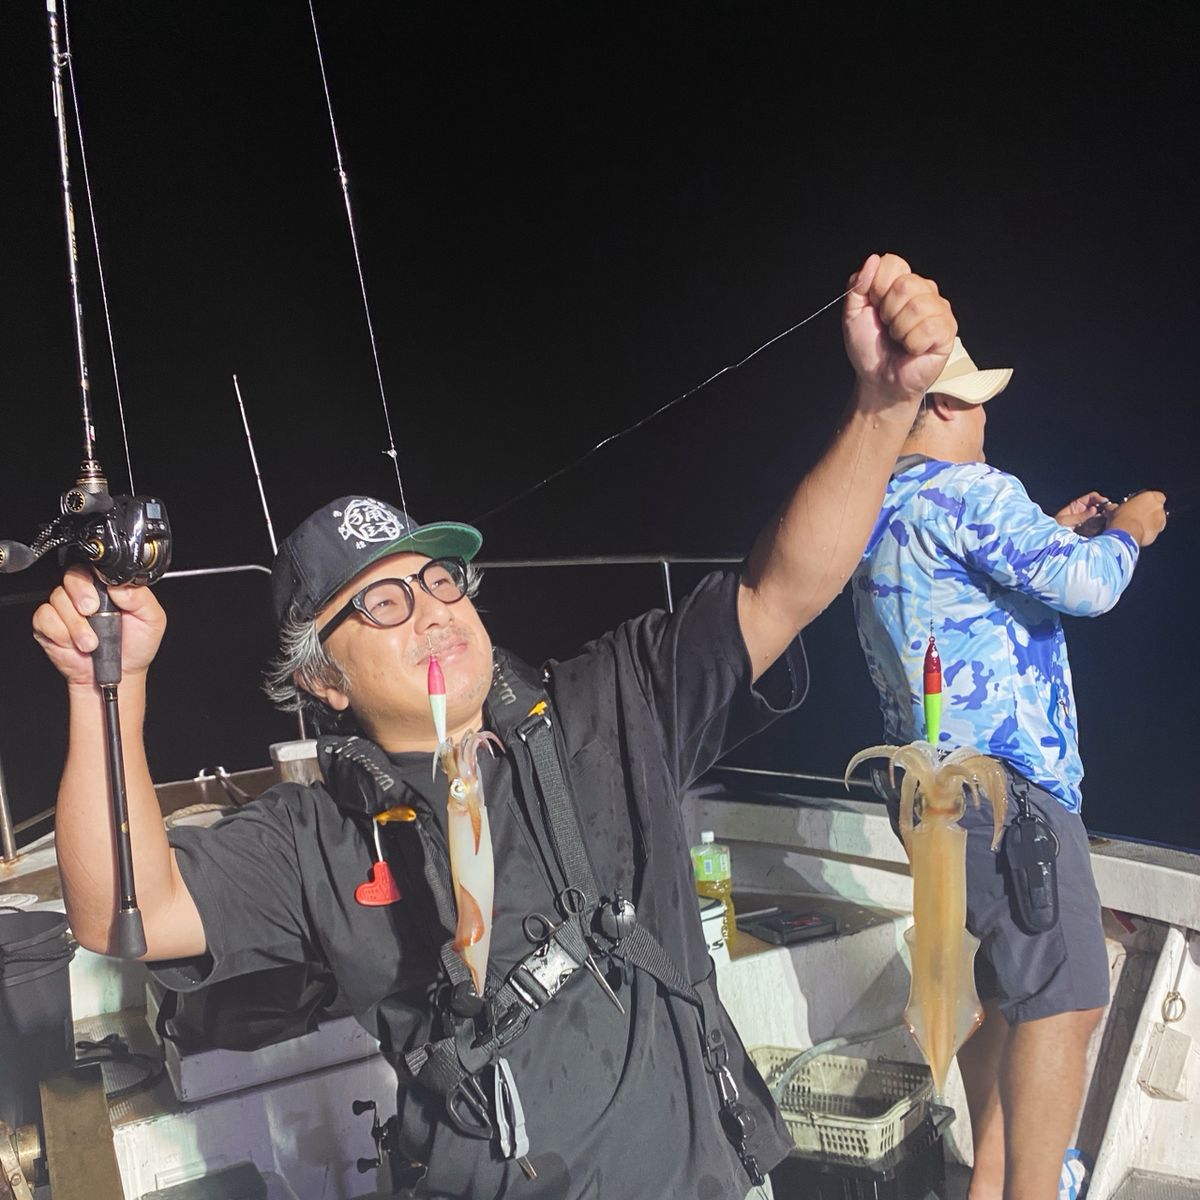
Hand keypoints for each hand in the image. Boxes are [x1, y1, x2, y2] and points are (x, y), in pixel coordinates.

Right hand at [32, 566, 166, 687]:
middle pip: (72, 576)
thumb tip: (120, 586)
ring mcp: (66, 608)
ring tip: (92, 641)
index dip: (96, 575)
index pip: (95, 567)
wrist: (120, 675)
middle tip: (92, 611)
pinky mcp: (49, 625)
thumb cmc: (135, 646)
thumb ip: (140, 598)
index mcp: (109, 587)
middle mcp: (86, 594)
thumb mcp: (152, 619)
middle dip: (82, 594)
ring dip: (76, 624)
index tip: (105, 592)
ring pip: (59, 599)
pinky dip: (60, 632)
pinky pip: (45, 617)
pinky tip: (73, 642)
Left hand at [843, 253, 956, 403]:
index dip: (877, 287)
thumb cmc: (869, 349)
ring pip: (918, 306)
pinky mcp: (947, 330)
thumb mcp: (852, 314)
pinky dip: (913, 343)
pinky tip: (912, 349)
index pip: (892, 263)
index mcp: (900, 283)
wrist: (878, 380)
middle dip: (888, 312)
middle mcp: (922, 292)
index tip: (874, 308)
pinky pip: (929, 327)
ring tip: (899, 339)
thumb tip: (872, 260)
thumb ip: (856, 286)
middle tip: (888, 328)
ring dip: (900, 330)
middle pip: (905, 284)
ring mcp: (938, 310)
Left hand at [1054, 491, 1112, 534]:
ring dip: (1105, 518)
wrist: (1052, 540)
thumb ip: (1081, 515)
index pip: (1091, 497)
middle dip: (1105, 509)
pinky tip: (1105, 528)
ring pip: (1101, 517)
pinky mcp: (1090, 531)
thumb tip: (1095, 509)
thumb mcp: (1067, 520)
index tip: (1104, 501)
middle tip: (1109, 512)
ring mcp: (1088, 521)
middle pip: (1099, 507)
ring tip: (1108, 520)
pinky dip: (1103, 527)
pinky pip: (1099, 527)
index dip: (1099, 498)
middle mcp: (1084, 512)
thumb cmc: (1054, 528)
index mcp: (1077, 505)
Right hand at [1108, 490, 1167, 547]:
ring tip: (1135, 526)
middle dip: (1148, 512)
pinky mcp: (1158, 533)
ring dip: (1149, 522)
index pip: (1155, 495)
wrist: (1126, 533)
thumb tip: (1111, 508)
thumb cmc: (1122, 517)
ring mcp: (1160, 521)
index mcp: (1151, 496)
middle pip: (1156, 508)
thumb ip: (1116, 507)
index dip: (1146, 500)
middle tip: (1135, 515)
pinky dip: (1147, 532)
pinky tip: (1137, 534)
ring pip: (1157, 520)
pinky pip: (1154, 531)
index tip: (1137, 504)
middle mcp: (1159, 507)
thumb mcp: (1114, 509)